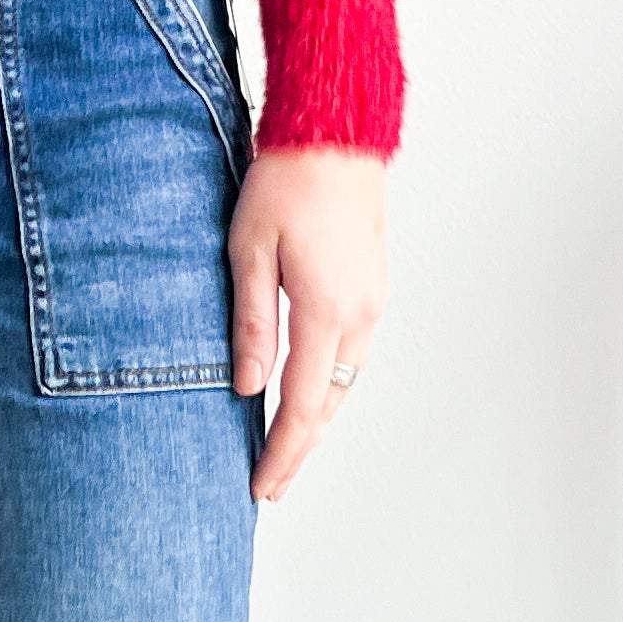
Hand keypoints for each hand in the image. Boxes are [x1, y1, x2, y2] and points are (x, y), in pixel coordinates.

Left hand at [229, 146, 387, 504]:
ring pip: (346, 381)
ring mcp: (373, 300)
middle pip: (330, 403)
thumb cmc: (284, 182)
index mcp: (326, 308)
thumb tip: (249, 388)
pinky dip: (331, 384)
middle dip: (300, 449)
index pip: (301, 404)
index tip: (262, 486)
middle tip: (272, 485)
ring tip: (287, 450)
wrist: (334, 135)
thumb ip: (251, 323)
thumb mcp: (249, 250)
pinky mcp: (374, 286)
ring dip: (317, 419)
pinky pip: (354, 354)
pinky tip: (311, 392)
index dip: (281, 451)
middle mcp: (360, 313)